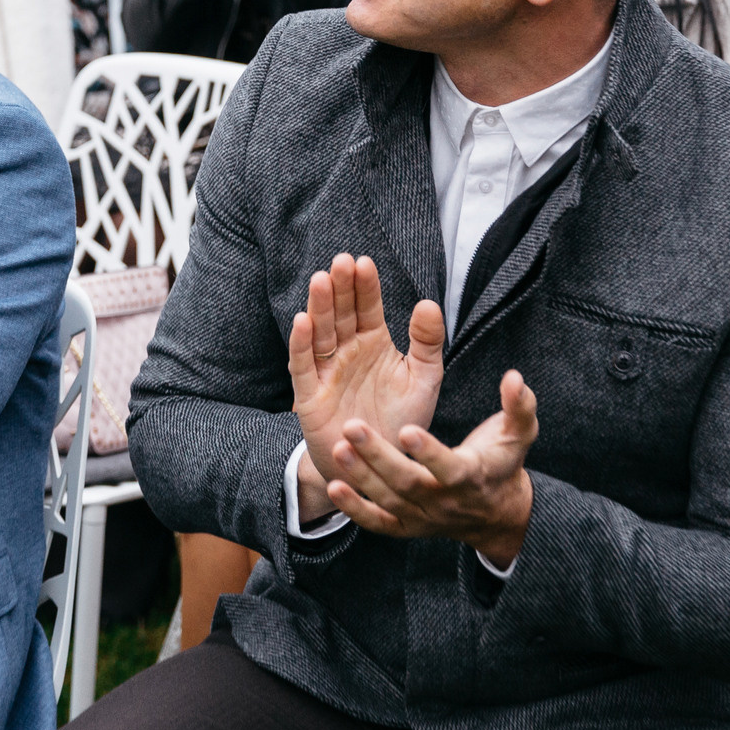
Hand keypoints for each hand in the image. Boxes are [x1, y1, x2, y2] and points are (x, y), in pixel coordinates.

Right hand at [288, 254, 446, 520]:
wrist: (380, 468)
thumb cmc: (402, 422)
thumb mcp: (423, 381)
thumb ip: (427, 344)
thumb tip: (428, 303)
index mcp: (374, 343)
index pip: (367, 308)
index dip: (365, 286)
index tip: (364, 262)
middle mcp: (347, 352)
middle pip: (340, 313)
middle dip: (340, 288)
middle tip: (342, 262)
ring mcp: (326, 371)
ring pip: (320, 333)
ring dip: (318, 307)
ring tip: (322, 280)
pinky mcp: (309, 395)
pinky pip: (302, 366)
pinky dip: (301, 345)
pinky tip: (303, 321)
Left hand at [324, 368, 539, 566]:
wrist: (496, 514)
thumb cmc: (502, 464)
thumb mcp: (519, 435)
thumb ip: (518, 406)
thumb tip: (514, 377)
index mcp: (471, 476)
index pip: (449, 468)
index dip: (429, 452)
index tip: (407, 429)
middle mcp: (445, 501)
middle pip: (409, 484)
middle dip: (379, 457)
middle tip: (352, 427)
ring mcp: (423, 517)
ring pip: (389, 501)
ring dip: (362, 477)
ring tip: (338, 449)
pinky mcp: (406, 527)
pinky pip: (378, 523)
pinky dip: (355, 510)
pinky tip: (334, 487)